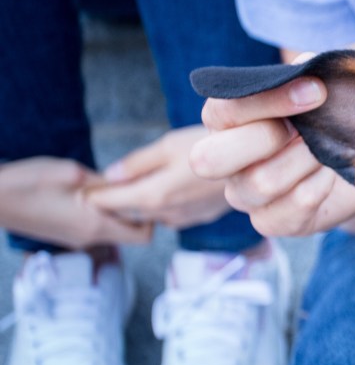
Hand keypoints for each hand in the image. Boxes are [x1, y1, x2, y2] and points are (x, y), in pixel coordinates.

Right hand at [0, 157, 151, 248]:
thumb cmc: (27, 183)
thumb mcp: (74, 174)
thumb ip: (107, 183)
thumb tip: (132, 184)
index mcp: (95, 226)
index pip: (144, 235)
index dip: (152, 215)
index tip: (150, 194)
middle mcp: (89, 239)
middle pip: (130, 233)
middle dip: (137, 212)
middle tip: (132, 186)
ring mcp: (76, 239)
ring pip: (112, 229)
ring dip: (115, 210)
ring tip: (107, 186)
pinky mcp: (65, 234)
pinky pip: (94, 227)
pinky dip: (99, 213)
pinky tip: (87, 193)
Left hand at [87, 126, 230, 227]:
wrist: (258, 162)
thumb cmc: (212, 146)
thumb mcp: (168, 145)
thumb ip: (136, 164)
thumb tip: (109, 176)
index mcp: (152, 196)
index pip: (107, 202)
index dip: (92, 194)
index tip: (86, 185)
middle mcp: (165, 214)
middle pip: (126, 212)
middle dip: (115, 199)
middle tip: (109, 181)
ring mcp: (183, 219)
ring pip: (148, 215)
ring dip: (140, 202)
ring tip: (142, 181)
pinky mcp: (197, 218)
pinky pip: (169, 215)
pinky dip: (162, 204)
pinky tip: (171, 186)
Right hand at [188, 57, 354, 236]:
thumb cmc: (328, 115)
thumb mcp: (321, 87)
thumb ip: (307, 72)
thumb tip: (302, 64)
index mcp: (225, 121)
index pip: (223, 110)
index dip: (268, 99)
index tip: (317, 90)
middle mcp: (224, 161)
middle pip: (208, 160)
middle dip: (267, 138)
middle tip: (307, 129)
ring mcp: (245, 196)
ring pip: (261, 183)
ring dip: (306, 159)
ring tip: (326, 149)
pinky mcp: (273, 222)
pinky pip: (292, 207)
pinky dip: (321, 185)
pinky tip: (330, 173)